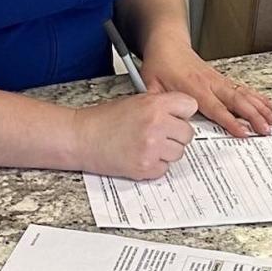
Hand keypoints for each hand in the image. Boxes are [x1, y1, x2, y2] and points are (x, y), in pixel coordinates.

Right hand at [71, 92, 197, 179]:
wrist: (81, 137)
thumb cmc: (103, 119)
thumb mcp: (135, 101)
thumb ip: (160, 106)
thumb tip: (180, 115)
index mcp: (154, 104)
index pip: (190, 106)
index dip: (182, 113)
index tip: (176, 116)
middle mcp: (157, 125)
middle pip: (187, 133)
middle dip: (175, 135)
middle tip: (158, 133)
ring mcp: (152, 148)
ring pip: (178, 153)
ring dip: (166, 151)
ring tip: (146, 145)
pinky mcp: (145, 168)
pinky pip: (164, 169)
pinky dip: (155, 165)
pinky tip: (140, 155)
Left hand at [140, 35, 271, 137]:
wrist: (167, 42)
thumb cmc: (160, 63)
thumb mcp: (151, 84)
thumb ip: (156, 103)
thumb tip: (158, 121)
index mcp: (194, 87)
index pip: (215, 107)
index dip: (230, 121)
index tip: (243, 132)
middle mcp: (210, 83)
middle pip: (236, 100)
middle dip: (253, 116)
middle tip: (266, 129)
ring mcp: (218, 80)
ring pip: (243, 94)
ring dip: (260, 107)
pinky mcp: (221, 78)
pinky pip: (242, 88)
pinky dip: (257, 97)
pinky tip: (268, 105)